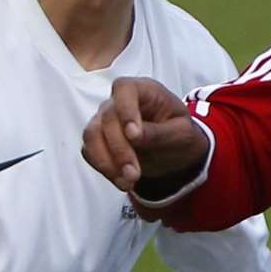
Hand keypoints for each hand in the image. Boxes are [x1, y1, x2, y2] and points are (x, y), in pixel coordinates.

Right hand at [81, 76, 208, 193]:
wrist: (173, 151)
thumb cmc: (180, 134)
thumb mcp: (180, 133)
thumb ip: (158, 132)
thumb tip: (133, 136)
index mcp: (144, 90)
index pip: (125, 89)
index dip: (125, 110)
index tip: (134, 136)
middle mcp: (119, 101)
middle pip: (108, 118)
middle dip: (120, 149)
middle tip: (135, 174)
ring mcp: (105, 119)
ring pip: (92, 135)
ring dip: (107, 162)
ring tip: (128, 182)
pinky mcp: (97, 139)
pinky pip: (89, 151)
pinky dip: (103, 168)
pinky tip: (121, 181)